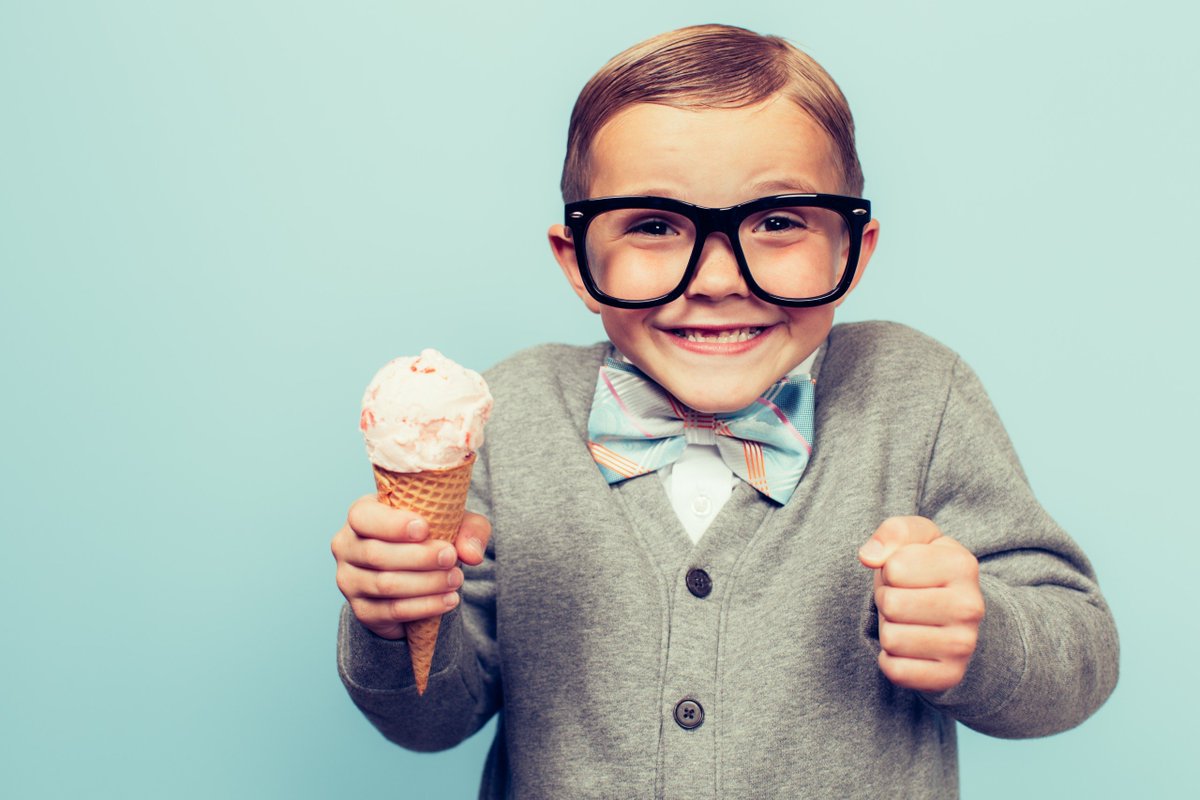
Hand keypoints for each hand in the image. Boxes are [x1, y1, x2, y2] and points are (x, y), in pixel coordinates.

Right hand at [331, 495, 491, 639]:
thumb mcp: (455, 522)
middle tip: (450, 557)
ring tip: (456, 579)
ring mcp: (349, 580)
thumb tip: (471, 554)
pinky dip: (425, 606)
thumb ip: (469, 530)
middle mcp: (346, 546)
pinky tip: (449, 599)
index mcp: (361, 514)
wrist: (417, 574)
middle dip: (419, 557)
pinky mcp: (362, 610)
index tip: (425, 529)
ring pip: (385, 585)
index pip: (363, 517)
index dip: (392, 524)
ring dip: (426, 584)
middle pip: (376, 554)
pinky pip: (392, 611)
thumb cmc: (431, 535)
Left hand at [858, 516, 983, 692]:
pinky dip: (890, 659)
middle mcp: (971, 607)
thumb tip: (869, 557)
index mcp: (963, 565)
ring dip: (889, 630)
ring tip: (908, 621)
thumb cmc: (925, 569)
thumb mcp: (916, 538)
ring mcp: (964, 645)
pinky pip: (895, 670)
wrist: (956, 615)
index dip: (889, 570)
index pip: (893, 568)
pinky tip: (909, 648)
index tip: (906, 575)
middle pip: (891, 604)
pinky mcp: (950, 676)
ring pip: (891, 639)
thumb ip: (893, 532)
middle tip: (904, 600)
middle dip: (887, 601)